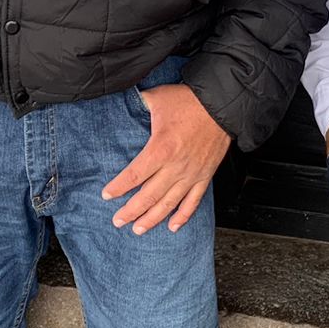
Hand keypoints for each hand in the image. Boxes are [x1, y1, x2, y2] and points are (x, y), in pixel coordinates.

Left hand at [101, 83, 231, 233]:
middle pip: (149, 196)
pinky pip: (193, 202)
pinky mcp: (204, 176)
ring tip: (138, 229)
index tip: (107, 195)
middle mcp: (176, 166)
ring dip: (152, 219)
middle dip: (131, 211)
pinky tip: (172, 226)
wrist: (221, 105)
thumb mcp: (158, 98)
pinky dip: (183, 216)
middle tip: (118, 220)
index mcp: (161, 149)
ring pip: (168, 204)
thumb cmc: (190, 100)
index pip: (135, 175)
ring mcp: (191, 174)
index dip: (119, 187)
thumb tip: (122, 100)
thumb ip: (138, 104)